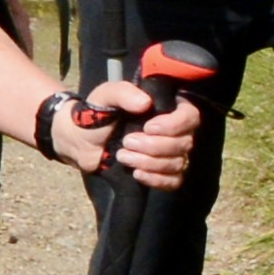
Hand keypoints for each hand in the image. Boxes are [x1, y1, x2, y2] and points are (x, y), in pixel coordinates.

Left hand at [67, 75, 207, 192]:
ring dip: (149, 162)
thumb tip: (145, 103)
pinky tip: (136, 174)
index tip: (148, 127)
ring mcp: (171, 154)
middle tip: (126, 142)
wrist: (83, 142)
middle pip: (184, 143)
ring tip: (122, 156)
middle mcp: (175, 131)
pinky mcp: (163, 173)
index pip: (190, 116)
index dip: (174, 125)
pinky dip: (156, 179)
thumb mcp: (106, 96)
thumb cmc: (99, 114)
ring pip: (177, 163)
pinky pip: (174, 181)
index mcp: (167, 108)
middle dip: (153, 146)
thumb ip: (123, 93)